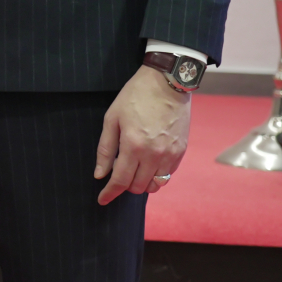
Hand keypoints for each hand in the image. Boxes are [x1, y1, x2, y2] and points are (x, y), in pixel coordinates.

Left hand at [95, 65, 189, 203]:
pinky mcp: (181, 150)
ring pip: (155, 185)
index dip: (109, 194)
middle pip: (137, 187)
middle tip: (118, 175)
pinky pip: (168, 175)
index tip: (102, 200)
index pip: (120, 181)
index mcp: (133, 146)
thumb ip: (106, 149)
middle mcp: (154, 154)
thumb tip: (100, 174)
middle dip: (124, 186)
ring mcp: (170, 153)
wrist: (168, 82)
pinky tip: (148, 164)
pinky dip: (157, 176)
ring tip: (134, 171)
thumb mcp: (112, 119)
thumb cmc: (135, 97)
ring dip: (142, 183)